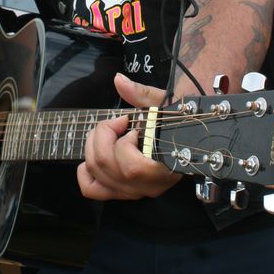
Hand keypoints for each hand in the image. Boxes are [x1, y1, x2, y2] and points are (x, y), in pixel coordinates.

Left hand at [76, 73, 180, 200]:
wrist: (188, 134)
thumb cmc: (180, 120)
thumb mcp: (166, 104)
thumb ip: (142, 94)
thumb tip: (119, 80)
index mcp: (166, 167)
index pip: (132, 168)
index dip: (124, 143)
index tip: (132, 124)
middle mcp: (149, 186)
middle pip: (106, 166)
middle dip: (104, 135)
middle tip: (118, 121)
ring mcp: (135, 192)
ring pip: (97, 174)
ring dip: (94, 145)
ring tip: (110, 131)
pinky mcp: (122, 192)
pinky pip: (92, 189)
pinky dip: (86, 170)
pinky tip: (98, 152)